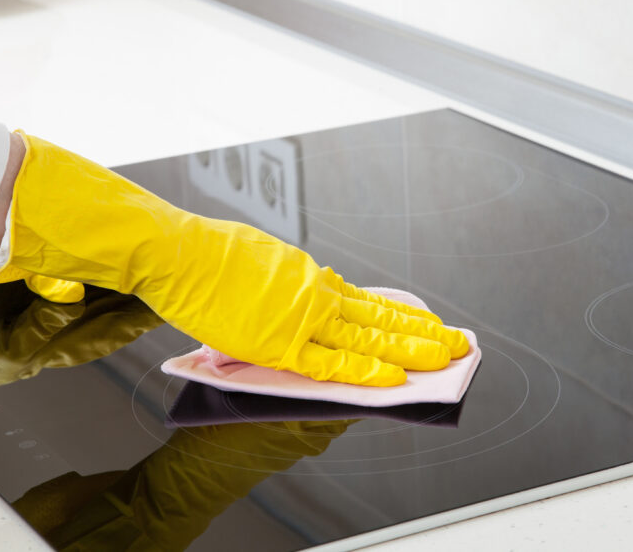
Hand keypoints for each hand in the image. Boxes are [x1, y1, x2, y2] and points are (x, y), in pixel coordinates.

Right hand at [0, 132, 468, 385]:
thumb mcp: (258, 258)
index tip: (423, 319)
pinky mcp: (281, 342)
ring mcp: (301, 317)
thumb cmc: (205, 255)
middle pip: (378, 316)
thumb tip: (302, 285)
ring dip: (410, 348)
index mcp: (306, 276)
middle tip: (455, 340)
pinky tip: (394, 379)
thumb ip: (284, 278)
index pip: (362, 301)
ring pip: (368, 337)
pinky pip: (332, 362)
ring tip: (444, 358)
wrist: (176, 253)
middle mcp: (314, 292)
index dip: (396, 314)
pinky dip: (366, 370)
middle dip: (420, 330)